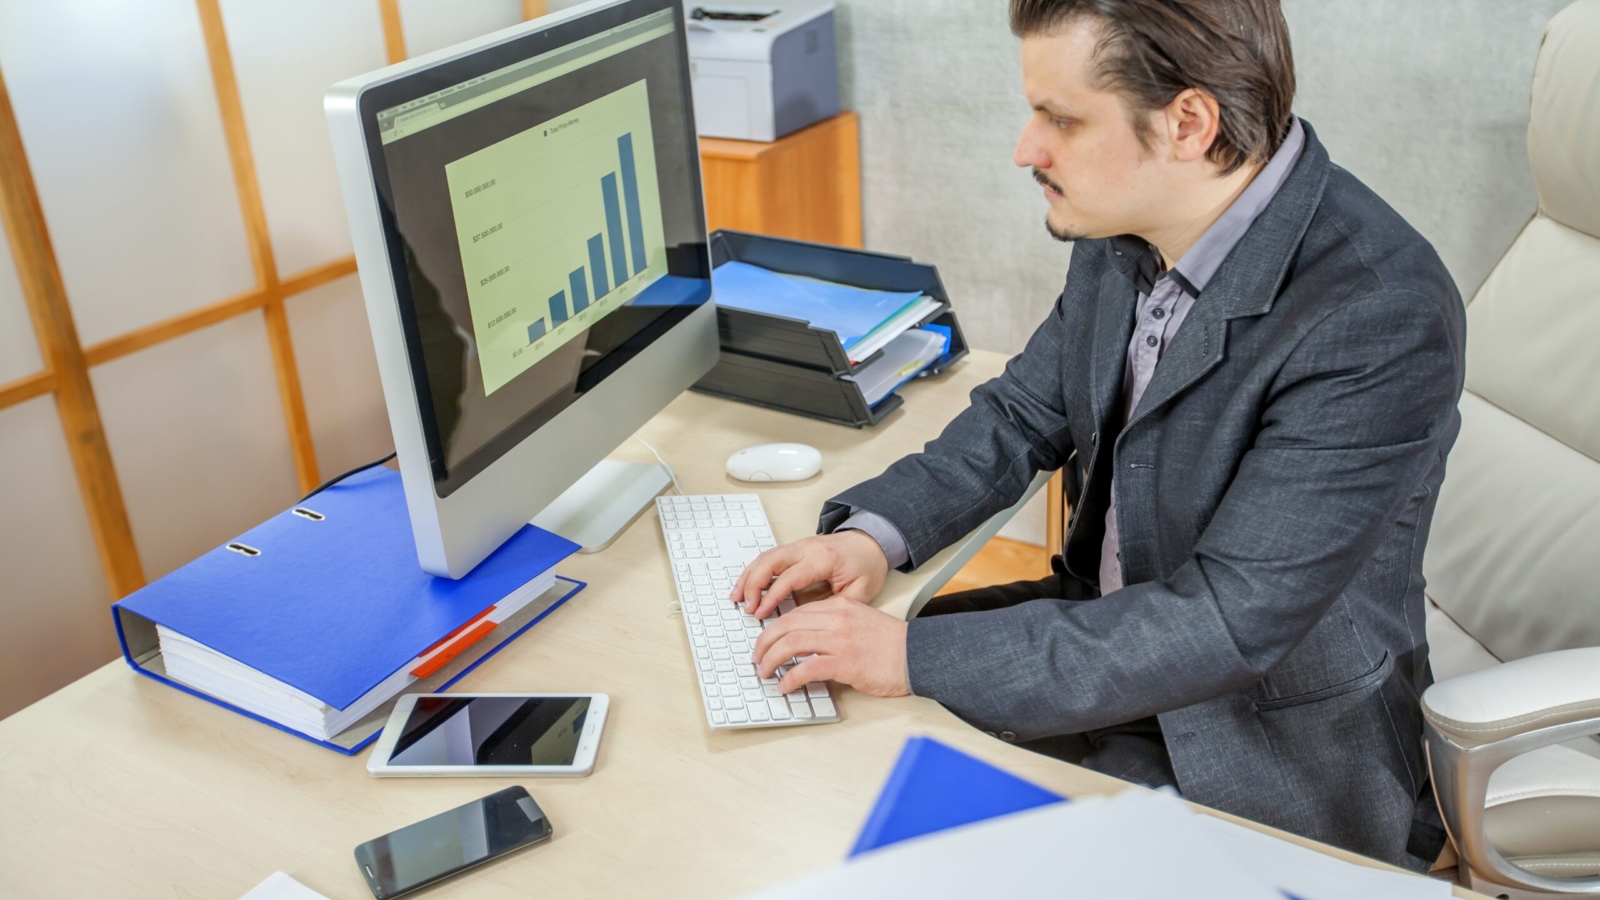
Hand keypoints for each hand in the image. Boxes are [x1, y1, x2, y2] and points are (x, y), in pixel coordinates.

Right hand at [731, 530, 888, 618]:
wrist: (871, 542)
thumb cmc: (867, 566)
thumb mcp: (860, 592)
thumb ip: (833, 607)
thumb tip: (807, 624)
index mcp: (824, 558)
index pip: (789, 577)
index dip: (772, 596)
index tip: (761, 614)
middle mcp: (807, 547)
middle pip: (770, 561)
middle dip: (753, 585)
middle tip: (747, 608)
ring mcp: (799, 545)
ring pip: (765, 557)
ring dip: (748, 577)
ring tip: (736, 598)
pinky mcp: (795, 548)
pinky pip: (769, 557)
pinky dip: (754, 571)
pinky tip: (746, 586)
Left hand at [752, 596, 910, 696]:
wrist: (919, 655)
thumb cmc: (893, 644)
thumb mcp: (861, 621)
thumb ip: (835, 625)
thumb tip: (806, 644)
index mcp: (840, 606)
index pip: (796, 613)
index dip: (774, 629)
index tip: (765, 642)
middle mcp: (837, 619)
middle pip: (786, 626)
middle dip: (765, 643)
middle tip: (757, 658)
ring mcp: (840, 640)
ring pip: (791, 643)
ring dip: (771, 659)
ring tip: (764, 672)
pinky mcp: (845, 663)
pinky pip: (807, 668)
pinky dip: (790, 678)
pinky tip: (785, 686)